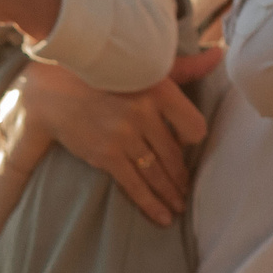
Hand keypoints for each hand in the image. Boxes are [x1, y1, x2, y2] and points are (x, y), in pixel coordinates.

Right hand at [17, 52, 222, 225]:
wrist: (54, 88)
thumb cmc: (102, 73)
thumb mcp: (143, 64)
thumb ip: (183, 67)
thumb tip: (218, 56)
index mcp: (158, 89)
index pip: (193, 125)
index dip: (194, 138)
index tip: (190, 146)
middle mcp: (144, 114)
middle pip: (174, 154)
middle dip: (181, 177)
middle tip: (186, 191)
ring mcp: (125, 137)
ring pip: (157, 173)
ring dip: (170, 194)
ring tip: (178, 206)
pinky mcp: (107, 155)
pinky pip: (135, 185)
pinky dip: (151, 204)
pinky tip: (163, 217)